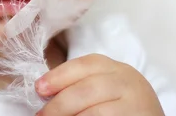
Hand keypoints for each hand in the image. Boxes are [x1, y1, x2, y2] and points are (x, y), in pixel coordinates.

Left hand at [35, 54, 164, 115]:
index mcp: (114, 68)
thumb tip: (44, 92)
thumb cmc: (119, 104)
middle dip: (60, 104)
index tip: (39, 89)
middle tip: (42, 115)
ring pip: (96, 112)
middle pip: (87, 89)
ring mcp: (137, 103)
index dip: (58, 76)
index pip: (84, 65)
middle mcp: (127, 81)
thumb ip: (78, 85)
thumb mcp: (103, 87)